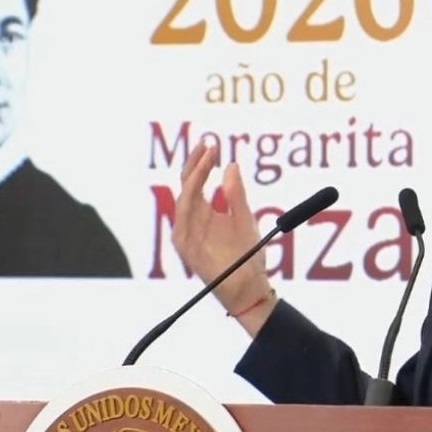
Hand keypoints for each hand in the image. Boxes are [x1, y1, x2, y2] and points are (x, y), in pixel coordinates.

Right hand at [172, 141, 270, 316]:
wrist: (248, 285)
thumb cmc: (247, 256)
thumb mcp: (244, 218)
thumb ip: (236, 193)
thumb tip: (231, 165)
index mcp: (205, 212)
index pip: (196, 181)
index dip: (202, 162)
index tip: (213, 145)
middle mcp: (193, 220)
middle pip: (186, 185)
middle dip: (195, 163)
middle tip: (207, 145)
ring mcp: (187, 232)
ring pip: (183, 197)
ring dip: (193, 176)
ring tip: (206, 158)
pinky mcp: (185, 246)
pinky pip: (183, 217)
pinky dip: (190, 197)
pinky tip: (199, 181)